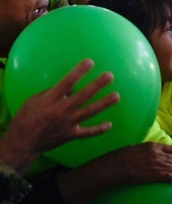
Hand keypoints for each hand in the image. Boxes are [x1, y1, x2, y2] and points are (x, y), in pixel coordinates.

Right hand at [0, 59, 117, 172]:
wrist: (23, 142)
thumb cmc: (26, 118)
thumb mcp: (34, 100)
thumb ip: (51, 92)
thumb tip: (69, 86)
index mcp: (51, 99)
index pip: (67, 82)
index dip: (79, 71)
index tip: (90, 62)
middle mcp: (62, 110)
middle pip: (83, 95)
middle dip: (97, 85)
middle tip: (110, 76)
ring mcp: (68, 123)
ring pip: (89, 111)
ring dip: (104, 103)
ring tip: (116, 96)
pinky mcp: (71, 135)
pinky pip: (88, 133)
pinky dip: (99, 129)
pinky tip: (109, 124)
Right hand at [95, 142, 171, 184]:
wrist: (117, 166)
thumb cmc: (122, 156)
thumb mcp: (137, 147)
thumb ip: (147, 150)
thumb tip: (151, 153)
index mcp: (153, 146)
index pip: (170, 149)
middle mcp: (158, 154)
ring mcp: (158, 164)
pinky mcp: (156, 174)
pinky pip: (170, 176)